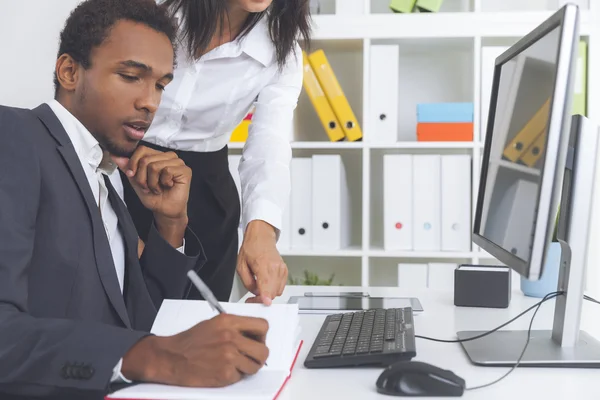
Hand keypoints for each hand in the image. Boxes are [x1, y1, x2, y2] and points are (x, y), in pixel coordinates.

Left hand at [112, 145, 190, 220]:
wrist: (164, 210)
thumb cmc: (154, 197)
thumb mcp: (135, 181)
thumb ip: (127, 167)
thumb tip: (116, 156)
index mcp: (157, 156)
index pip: (142, 149)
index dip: (134, 163)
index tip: (132, 175)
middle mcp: (167, 157)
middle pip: (146, 159)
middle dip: (142, 177)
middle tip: (148, 186)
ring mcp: (177, 162)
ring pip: (155, 166)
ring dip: (152, 182)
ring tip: (158, 187)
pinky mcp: (185, 170)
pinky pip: (166, 171)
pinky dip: (163, 182)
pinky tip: (168, 186)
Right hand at [121, 314, 268, 386]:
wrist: (171, 357)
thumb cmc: (190, 341)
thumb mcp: (214, 323)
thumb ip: (235, 327)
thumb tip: (253, 335)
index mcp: (229, 321)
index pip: (262, 326)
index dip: (262, 336)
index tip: (258, 340)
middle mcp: (231, 337)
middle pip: (263, 349)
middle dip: (259, 356)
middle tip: (251, 357)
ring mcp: (229, 356)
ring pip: (255, 365)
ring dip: (248, 368)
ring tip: (235, 365)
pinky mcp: (225, 373)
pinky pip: (241, 377)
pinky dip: (234, 376)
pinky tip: (222, 370)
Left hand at [237, 221, 287, 305]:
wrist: (261, 236)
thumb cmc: (251, 248)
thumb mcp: (241, 265)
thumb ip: (247, 282)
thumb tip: (255, 292)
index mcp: (263, 266)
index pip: (267, 286)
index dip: (265, 298)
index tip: (264, 303)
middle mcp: (275, 268)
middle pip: (272, 293)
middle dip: (263, 297)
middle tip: (253, 297)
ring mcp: (282, 269)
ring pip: (278, 291)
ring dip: (269, 293)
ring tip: (260, 287)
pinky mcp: (285, 270)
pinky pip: (281, 286)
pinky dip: (274, 288)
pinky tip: (266, 282)